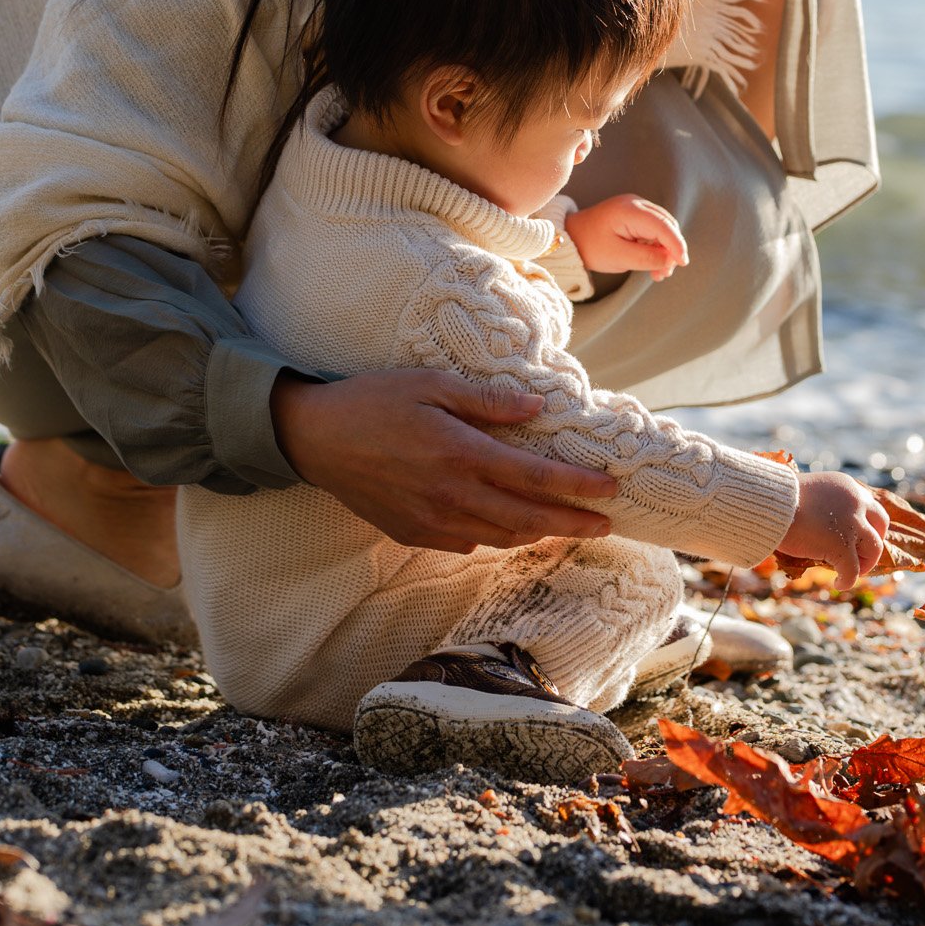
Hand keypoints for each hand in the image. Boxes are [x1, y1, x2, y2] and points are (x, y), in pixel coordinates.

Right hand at [271, 371, 615, 554]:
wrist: (315, 438)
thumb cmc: (373, 401)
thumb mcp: (431, 383)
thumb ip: (487, 401)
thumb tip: (536, 406)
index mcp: (461, 453)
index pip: (534, 476)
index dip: (577, 486)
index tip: (610, 489)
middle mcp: (451, 494)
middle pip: (527, 518)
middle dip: (572, 523)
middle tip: (606, 525)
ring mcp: (432, 520)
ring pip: (500, 536)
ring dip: (538, 534)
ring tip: (566, 528)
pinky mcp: (413, 533)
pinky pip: (466, 542)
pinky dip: (495, 536)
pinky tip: (509, 527)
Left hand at [565, 195, 687, 281]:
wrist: (570, 238)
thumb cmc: (590, 246)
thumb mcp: (618, 257)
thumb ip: (646, 258)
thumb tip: (670, 260)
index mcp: (629, 210)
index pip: (662, 225)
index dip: (676, 244)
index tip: (683, 263)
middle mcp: (635, 203)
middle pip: (666, 225)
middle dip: (670, 249)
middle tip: (665, 273)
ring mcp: (635, 208)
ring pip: (662, 228)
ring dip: (664, 250)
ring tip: (659, 274)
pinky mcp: (634, 216)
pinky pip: (653, 230)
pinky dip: (656, 247)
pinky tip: (654, 264)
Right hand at [776, 472, 889, 591]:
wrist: (766, 504)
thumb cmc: (776, 500)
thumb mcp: (808, 494)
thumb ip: (823, 505)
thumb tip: (821, 525)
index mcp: (846, 486)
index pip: (869, 505)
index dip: (867, 523)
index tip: (858, 536)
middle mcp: (855, 501)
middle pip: (881, 523)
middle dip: (873, 540)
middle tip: (862, 555)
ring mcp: (851, 524)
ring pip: (874, 548)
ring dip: (865, 563)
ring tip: (850, 572)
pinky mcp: (842, 545)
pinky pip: (853, 570)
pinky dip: (848, 580)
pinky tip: (838, 583)